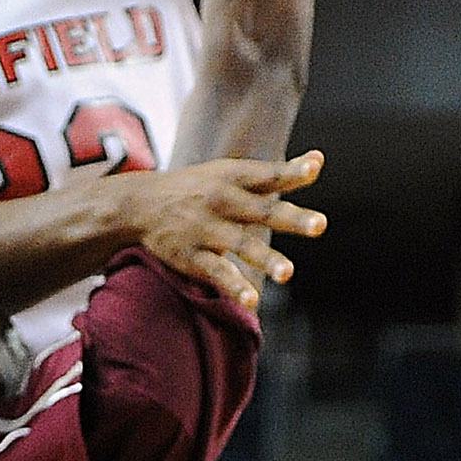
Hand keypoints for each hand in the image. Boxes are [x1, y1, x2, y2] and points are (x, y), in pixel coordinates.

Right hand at [114, 150, 326, 308]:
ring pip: (240, 244)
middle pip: (262, 210)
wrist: (139, 203)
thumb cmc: (199, 186)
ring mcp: (206, 228)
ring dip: (266, 259)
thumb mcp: (231, 172)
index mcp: (233, 177)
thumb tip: (318, 160)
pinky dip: (234, 285)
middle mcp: (221, 200)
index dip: (292, 171)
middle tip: (320, 225)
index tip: (315, 167)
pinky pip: (216, 271)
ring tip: (288, 273)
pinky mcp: (192, 255)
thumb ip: (275, 173)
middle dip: (291, 218)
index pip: (268, 174)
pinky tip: (253, 300)